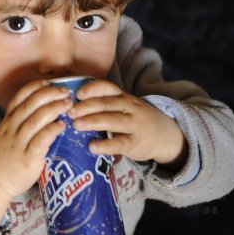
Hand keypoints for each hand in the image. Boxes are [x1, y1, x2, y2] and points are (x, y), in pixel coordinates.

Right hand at [0, 80, 71, 223]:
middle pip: (30, 105)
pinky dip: (52, 130)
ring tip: (68, 104)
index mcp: (6, 123)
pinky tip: (62, 125)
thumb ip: (19, 126)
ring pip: (36, 120)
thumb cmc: (1, 161)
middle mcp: (11, 130)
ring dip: (53, 108)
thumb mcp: (4, 137)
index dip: (33, 88)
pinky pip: (40, 140)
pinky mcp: (26, 158)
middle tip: (65, 91)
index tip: (47, 82)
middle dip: (48, 94)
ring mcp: (18, 143)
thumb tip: (43, 116)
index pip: (18, 98)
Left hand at [67, 79, 186, 167]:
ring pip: (113, 120)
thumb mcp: (123, 107)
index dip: (92, 89)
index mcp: (122, 96)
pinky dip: (105, 145)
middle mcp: (129, 107)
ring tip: (76, 125)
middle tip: (69, 111)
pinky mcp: (136, 143)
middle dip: (86, 106)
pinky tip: (92, 147)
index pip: (107, 87)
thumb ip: (102, 104)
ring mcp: (134, 124)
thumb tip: (68, 105)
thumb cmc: (134, 119)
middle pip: (107, 103)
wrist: (166, 136)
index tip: (77, 93)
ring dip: (93, 122)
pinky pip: (120, 143)